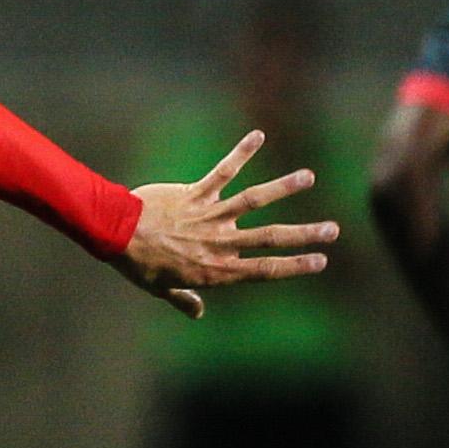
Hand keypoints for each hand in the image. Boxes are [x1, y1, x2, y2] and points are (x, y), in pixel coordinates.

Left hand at [119, 130, 337, 318]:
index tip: (321, 261)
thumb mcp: (159, 289)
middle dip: (304, 234)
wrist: (114, 234)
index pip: (263, 269)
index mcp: (215, 269)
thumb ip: (183, 299)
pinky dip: (240, 153)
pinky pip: (223, 172)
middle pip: (269, 238)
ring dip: (283, 187)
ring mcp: (208, 217)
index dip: (294, 266)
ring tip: (308, 177)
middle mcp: (218, 243)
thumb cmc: (137, 264)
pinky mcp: (195, 194)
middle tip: (334, 229)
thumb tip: (198, 312)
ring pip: (253, 201)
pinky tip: (257, 135)